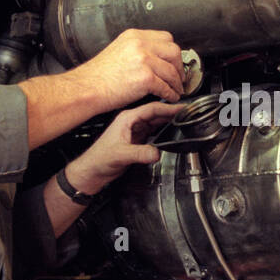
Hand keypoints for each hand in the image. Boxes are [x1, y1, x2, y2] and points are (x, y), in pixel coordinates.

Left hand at [64, 101, 183, 193]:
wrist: (92, 170)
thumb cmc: (99, 159)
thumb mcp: (121, 155)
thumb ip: (140, 153)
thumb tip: (156, 152)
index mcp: (127, 119)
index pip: (152, 109)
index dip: (168, 108)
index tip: (181, 108)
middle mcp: (131, 122)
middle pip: (156, 113)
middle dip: (171, 113)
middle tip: (187, 114)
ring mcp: (134, 130)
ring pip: (155, 122)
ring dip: (168, 121)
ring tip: (181, 121)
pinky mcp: (136, 139)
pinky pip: (153, 132)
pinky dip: (163, 131)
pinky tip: (170, 133)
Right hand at [73, 29, 183, 109]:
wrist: (86, 88)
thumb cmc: (98, 75)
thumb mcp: (119, 51)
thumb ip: (138, 50)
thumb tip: (156, 58)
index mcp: (134, 36)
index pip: (165, 37)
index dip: (173, 52)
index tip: (174, 61)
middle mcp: (140, 45)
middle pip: (174, 51)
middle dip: (179, 66)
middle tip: (179, 76)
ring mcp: (144, 60)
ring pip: (172, 71)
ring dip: (177, 83)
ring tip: (176, 89)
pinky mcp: (145, 78)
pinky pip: (166, 86)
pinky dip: (171, 94)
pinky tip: (170, 96)